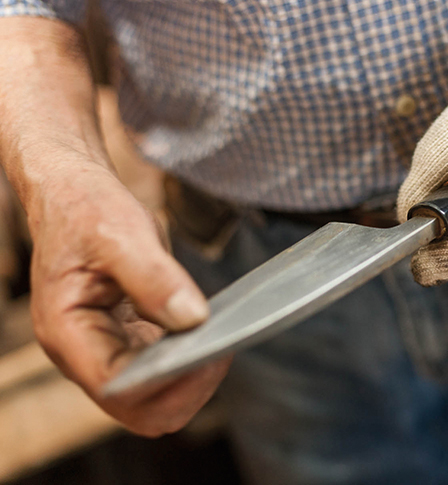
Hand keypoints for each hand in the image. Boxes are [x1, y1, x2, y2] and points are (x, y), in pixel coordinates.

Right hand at [29, 161, 229, 436]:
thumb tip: (193, 320)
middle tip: (223, 350)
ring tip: (220, 339)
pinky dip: (189, 360)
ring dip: (191, 379)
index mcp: (67, 332)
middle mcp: (82, 352)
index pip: (118, 387)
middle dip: (186, 389)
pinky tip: (208, 331)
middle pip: (139, 409)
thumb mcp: (120, 232)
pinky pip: (161, 369)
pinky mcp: (125, 340)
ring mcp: (103, 349)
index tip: (212, 352)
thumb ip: (154, 277)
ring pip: (153, 398)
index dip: (169, 381)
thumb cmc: (87, 208)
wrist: (75, 194)